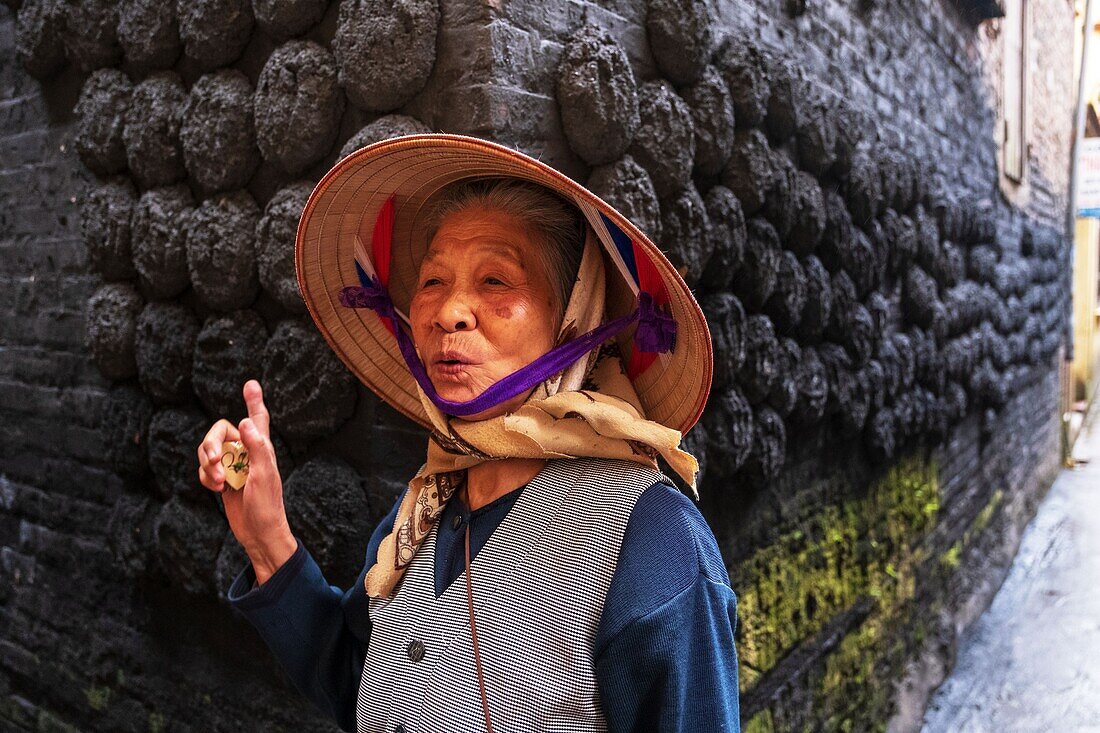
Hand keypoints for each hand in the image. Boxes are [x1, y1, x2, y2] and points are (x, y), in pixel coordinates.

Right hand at [197, 379, 296, 584]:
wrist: (258, 533)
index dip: (253, 401)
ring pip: (208, 451)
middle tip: (214, 462)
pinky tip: (216, 490)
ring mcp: (232, 466)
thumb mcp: (264, 475)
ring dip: (207, 465)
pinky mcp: (222, 479)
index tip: (250, 384)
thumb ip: (256, 447)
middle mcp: (246, 452)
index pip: (257, 418)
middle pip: (219, 432)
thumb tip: (244, 423)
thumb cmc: (267, 505)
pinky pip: (204, 469)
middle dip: (210, 445)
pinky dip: (205, 477)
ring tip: (218, 483)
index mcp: (261, 447)